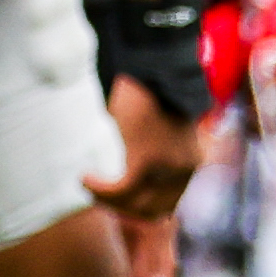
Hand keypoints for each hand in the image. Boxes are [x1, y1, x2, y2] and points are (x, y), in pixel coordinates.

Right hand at [94, 76, 210, 223]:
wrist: (153, 66)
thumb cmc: (152, 92)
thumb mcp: (161, 130)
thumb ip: (156, 155)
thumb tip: (134, 176)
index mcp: (190, 165)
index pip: (164, 207)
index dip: (136, 210)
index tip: (114, 201)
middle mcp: (184, 171)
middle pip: (150, 210)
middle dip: (121, 208)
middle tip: (97, 195)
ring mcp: (167, 169)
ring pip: (133, 203)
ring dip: (107, 200)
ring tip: (87, 185)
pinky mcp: (146, 161)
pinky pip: (120, 189)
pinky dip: (100, 189)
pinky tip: (85, 178)